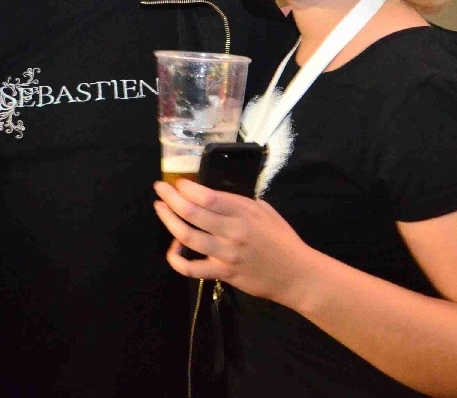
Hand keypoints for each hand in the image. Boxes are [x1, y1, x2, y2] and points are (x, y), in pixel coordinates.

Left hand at [153, 180, 319, 308]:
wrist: (297, 273)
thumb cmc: (282, 239)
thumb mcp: (265, 211)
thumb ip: (240, 203)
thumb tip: (214, 196)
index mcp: (244, 211)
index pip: (207, 196)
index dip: (187, 188)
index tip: (177, 182)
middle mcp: (233, 230)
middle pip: (192, 212)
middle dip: (170, 198)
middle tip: (160, 189)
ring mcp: (227, 253)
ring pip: (188, 236)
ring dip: (169, 221)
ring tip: (160, 209)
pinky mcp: (224, 273)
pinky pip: (193, 268)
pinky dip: (177, 259)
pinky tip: (172, 250)